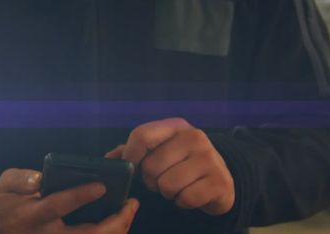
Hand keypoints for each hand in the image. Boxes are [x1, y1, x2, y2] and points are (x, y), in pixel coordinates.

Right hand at [0, 168, 138, 233]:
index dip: (80, 196)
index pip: (59, 206)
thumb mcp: (4, 185)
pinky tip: (121, 223)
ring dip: (117, 231)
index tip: (102, 186)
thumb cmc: (6, 201)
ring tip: (130, 211)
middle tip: (131, 204)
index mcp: (32, 215)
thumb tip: (38, 179)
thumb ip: (21, 179)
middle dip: (114, 222)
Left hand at [105, 118, 234, 215]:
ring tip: (177, 186)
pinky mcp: (219, 181)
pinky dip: (183, 202)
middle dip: (151, 181)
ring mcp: (210, 158)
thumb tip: (109, 159)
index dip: (130, 156)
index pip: (142, 135)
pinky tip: (190, 194)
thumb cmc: (182, 164)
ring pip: (167, 185)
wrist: (220, 178)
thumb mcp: (160, 150)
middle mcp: (194, 137)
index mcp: (176, 126)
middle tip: (162, 180)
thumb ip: (133, 151)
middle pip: (151, 166)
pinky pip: (186, 198)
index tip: (132, 168)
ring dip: (168, 193)